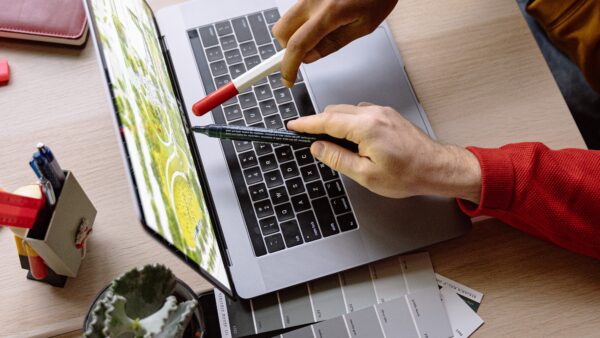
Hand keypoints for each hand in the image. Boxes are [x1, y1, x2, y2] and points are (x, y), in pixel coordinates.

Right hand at [272, 0, 397, 86]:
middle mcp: (313, 0)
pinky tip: (322, 19)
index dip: (289, 66)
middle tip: (307, 52)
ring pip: (286, 19)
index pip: (298, 45)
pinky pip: (297, 9)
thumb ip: (334, 43)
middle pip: (281, 31)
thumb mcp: (363, 26)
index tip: (288, 79)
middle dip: (288, 48)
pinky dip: (302, 20)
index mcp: (330, 13)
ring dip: (294, 33)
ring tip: (319, 34)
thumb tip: (310, 58)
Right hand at [287, 104, 481, 202]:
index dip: (306, 124)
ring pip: (347, 112)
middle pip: (335, 112)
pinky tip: (352, 141)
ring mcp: (382, 112)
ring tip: (334, 147)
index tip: (292, 126)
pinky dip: (349, 123)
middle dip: (319, 125)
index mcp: (365, 127)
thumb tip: (317, 147)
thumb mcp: (365, 175)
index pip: (326, 120)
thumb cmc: (407, 174)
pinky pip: (360, 113)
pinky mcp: (388, 115)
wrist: (437, 168)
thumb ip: (337, 158)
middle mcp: (373, 113)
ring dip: (335, 124)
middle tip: (310, 141)